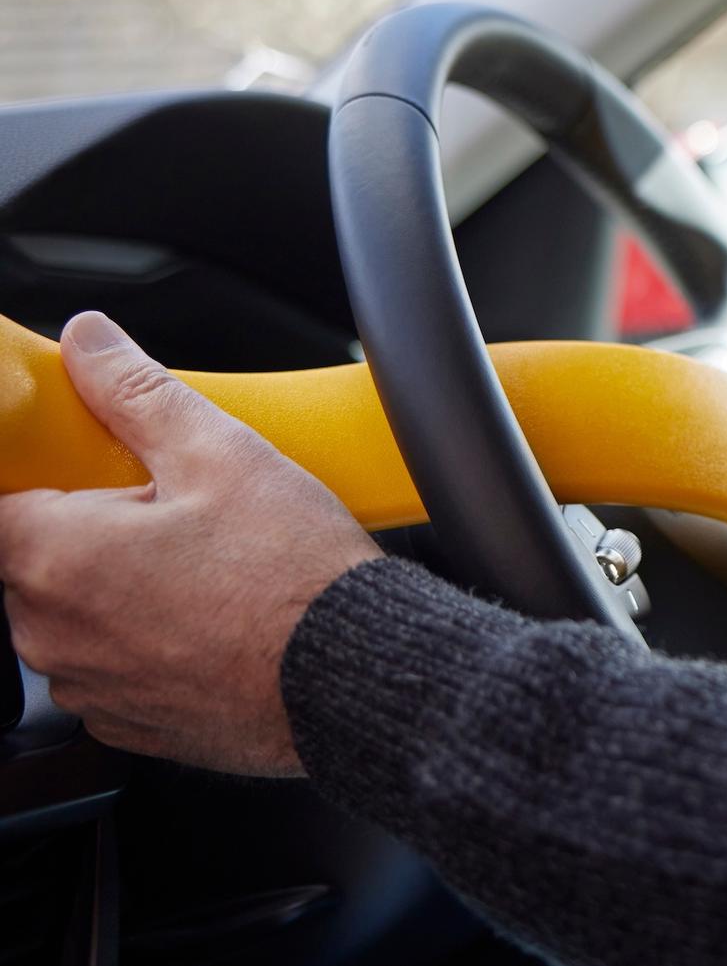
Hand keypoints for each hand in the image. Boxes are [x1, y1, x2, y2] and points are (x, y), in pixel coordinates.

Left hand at [0, 312, 380, 774]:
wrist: (353, 672)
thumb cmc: (293, 575)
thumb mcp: (221, 453)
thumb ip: (134, 391)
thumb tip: (87, 343)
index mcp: (55, 556)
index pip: (0, 501)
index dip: (44, 476)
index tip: (90, 473)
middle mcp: (49, 631)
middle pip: (33, 557)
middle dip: (87, 528)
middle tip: (168, 509)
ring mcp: (86, 684)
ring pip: (73, 614)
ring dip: (114, 588)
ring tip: (201, 566)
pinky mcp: (124, 723)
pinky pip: (109, 666)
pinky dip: (144, 640)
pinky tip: (209, 618)